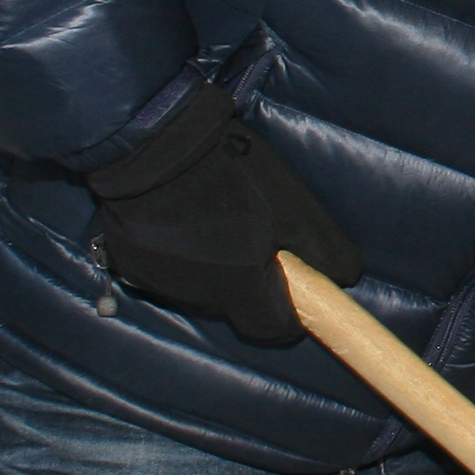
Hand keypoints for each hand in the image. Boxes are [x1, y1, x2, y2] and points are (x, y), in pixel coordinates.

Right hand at [84, 82, 362, 347]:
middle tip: (253, 236)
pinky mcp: (128, 263)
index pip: (271, 330)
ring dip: (211, 266)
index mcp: (239, 286)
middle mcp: (197, 295)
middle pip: (234, 306)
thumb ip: (324, 249)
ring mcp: (157, 281)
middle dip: (249, 282)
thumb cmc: (233, 174)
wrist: (155, 144)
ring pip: (199, 287)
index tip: (292, 287)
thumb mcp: (294, 206)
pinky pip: (164, 269)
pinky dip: (176, 253)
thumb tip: (346, 277)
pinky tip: (178, 218)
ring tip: (213, 218)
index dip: (288, 314)